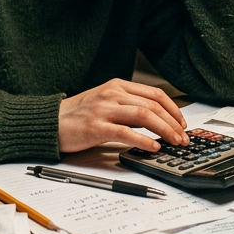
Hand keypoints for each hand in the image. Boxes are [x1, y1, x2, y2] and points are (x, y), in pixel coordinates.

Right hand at [58, 79, 188, 152]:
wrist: (50, 123)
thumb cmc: (77, 115)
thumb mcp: (105, 102)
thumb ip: (127, 107)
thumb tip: (155, 121)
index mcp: (117, 86)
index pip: (154, 94)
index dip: (173, 109)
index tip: (182, 123)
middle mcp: (112, 94)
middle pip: (153, 105)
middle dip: (173, 123)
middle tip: (183, 137)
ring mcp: (104, 110)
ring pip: (144, 116)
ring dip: (165, 130)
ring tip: (174, 142)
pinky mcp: (96, 127)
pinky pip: (126, 133)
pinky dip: (144, 140)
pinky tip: (153, 147)